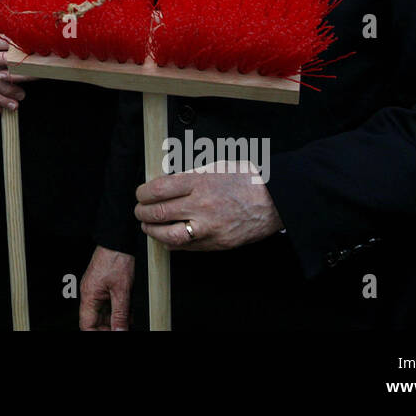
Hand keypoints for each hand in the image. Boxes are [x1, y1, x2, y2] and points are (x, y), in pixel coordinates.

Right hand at [79, 246, 134, 330]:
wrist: (117, 241)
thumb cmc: (116, 259)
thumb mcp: (122, 291)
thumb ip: (120, 314)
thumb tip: (119, 331)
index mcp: (89, 296)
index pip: (87, 325)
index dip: (97, 334)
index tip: (113, 334)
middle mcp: (89, 294)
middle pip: (95, 321)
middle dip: (109, 328)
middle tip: (123, 329)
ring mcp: (96, 290)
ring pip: (103, 314)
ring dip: (115, 320)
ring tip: (128, 321)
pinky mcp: (103, 286)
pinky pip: (108, 304)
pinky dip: (118, 310)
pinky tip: (128, 312)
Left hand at [135, 161, 282, 250]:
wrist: (276, 201)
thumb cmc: (247, 180)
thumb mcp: (216, 167)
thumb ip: (190, 176)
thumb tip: (166, 184)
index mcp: (200, 182)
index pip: (159, 189)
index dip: (143, 193)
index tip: (140, 194)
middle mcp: (202, 205)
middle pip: (159, 213)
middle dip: (143, 213)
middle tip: (140, 211)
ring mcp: (209, 227)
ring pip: (169, 235)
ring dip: (152, 231)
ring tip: (148, 226)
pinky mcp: (217, 243)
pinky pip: (187, 247)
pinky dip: (171, 244)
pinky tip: (166, 238)